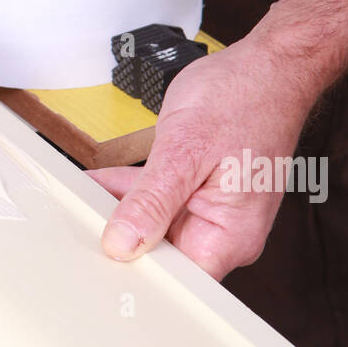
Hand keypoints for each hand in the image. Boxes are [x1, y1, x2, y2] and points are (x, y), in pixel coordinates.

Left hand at [89, 34, 317, 279]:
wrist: (270, 64)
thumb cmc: (244, 97)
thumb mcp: (185, 149)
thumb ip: (151, 201)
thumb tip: (122, 244)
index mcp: (230, 235)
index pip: (176, 282)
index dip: (134, 274)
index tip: (95, 260)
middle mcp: (227, 232)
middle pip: (163, 255)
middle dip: (121, 236)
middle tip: (76, 219)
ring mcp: (216, 212)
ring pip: (158, 226)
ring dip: (123, 209)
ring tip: (81, 196)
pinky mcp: (205, 192)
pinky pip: (164, 202)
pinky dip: (136, 191)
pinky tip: (102, 183)